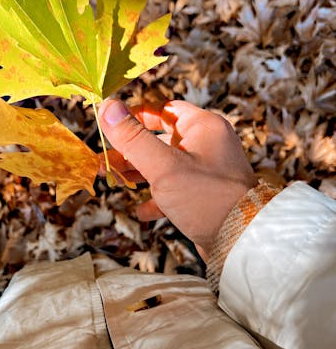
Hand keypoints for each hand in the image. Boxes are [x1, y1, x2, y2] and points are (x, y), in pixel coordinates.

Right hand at [98, 99, 256, 260]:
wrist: (242, 241)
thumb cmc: (206, 198)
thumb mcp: (163, 166)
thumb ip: (133, 137)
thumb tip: (107, 107)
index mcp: (203, 127)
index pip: (164, 109)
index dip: (136, 115)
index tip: (111, 125)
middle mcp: (207, 145)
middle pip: (160, 139)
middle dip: (131, 150)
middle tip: (105, 159)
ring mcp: (207, 171)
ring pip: (165, 165)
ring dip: (140, 173)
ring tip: (115, 181)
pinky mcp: (205, 196)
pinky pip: (175, 190)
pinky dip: (157, 198)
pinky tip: (142, 210)